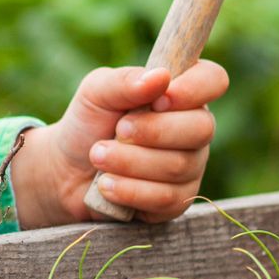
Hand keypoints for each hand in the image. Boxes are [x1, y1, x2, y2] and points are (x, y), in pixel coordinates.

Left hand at [13, 62, 230, 226]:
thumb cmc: (88, 124)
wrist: (65, 171)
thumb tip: (160, 77)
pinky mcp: (176, 201)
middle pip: (202, 128)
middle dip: (153, 131)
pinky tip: (106, 184)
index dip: (193, 89)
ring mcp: (190, 167)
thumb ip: (124, 81)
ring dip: (130, 161)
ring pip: (178, 166)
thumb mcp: (96, 93)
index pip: (213, 80)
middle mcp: (194, 129)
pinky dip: (130, 190)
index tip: (158, 100)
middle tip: (117, 131)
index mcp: (181, 93)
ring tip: (98, 155)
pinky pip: (166, 198)